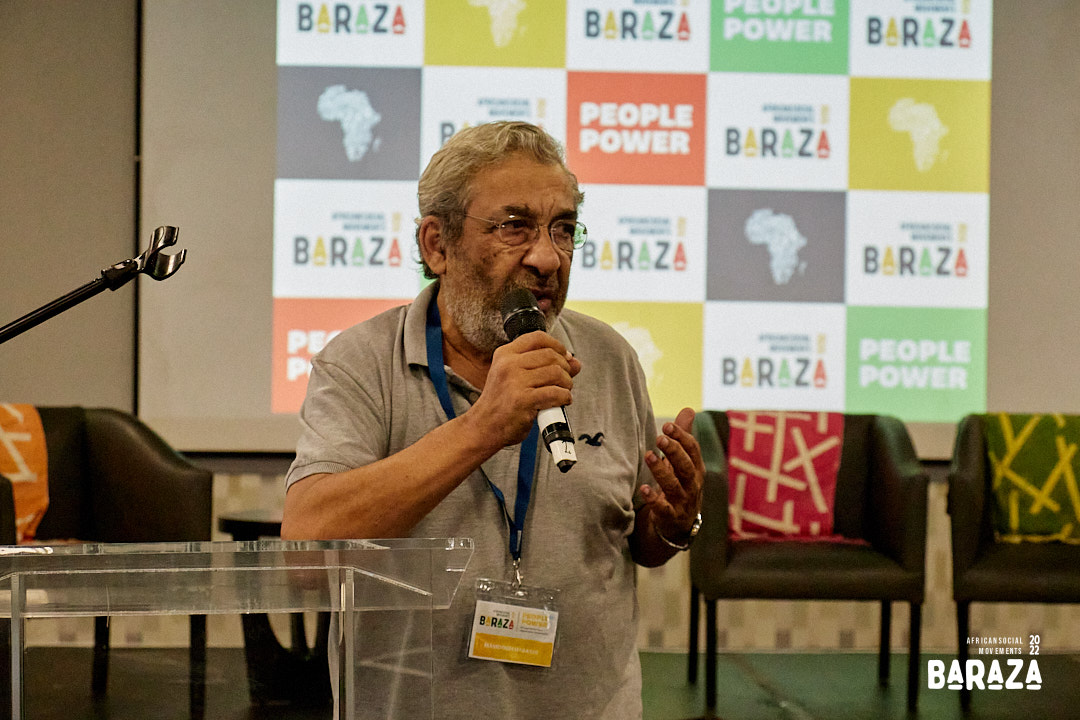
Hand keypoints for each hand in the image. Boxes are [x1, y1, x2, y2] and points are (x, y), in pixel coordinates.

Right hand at [466, 332, 581, 448]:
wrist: (483, 427)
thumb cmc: (501, 403)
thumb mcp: (515, 377)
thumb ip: (544, 367)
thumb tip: (575, 362)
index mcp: (505, 354)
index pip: (538, 338)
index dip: (557, 345)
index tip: (565, 356)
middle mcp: (509, 364)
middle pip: (551, 355)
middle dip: (565, 368)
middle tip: (565, 381)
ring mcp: (515, 381)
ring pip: (556, 373)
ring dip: (567, 384)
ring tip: (562, 392)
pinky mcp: (523, 400)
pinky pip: (556, 393)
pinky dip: (564, 398)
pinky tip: (560, 402)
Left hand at [640, 407, 704, 542]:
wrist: (679, 526)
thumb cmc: (680, 486)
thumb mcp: (684, 462)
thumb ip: (684, 437)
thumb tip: (688, 409)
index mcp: (696, 469)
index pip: (693, 450)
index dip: (682, 437)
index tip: (667, 426)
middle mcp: (692, 485)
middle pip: (686, 466)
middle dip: (674, 451)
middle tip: (660, 437)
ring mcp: (682, 502)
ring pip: (674, 485)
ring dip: (661, 471)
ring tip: (648, 456)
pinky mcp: (670, 517)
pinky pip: (663, 508)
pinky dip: (653, 499)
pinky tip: (643, 489)